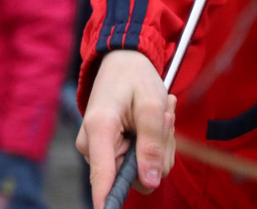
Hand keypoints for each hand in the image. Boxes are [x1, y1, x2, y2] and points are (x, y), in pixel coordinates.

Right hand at [77, 49, 174, 204]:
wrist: (122, 62)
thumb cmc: (135, 78)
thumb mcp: (152, 105)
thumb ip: (152, 145)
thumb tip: (150, 182)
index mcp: (99, 130)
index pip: (101, 177)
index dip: (107, 202)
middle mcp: (93, 145)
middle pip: (134, 175)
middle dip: (158, 151)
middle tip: (163, 119)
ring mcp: (100, 149)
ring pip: (142, 169)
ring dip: (159, 145)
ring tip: (158, 116)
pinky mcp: (109, 150)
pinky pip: (140, 162)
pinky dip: (154, 144)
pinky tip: (152, 121)